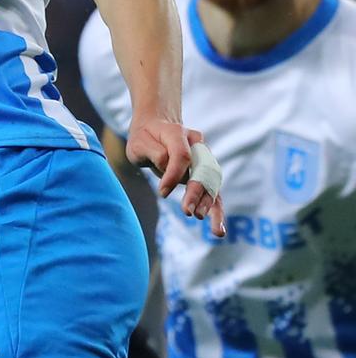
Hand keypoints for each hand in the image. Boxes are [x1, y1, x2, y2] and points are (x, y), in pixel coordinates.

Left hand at [126, 118, 225, 237]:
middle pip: (202, 170)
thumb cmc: (145, 137)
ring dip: (210, 205)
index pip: (181, 155)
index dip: (173, 175)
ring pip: (212, 183)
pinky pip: (213, 192)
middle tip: (189, 212)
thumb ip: (153, 153)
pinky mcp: (205, 173)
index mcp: (177, 133)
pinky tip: (219, 230)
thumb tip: (167, 168)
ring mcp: (204, 158)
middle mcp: (196, 144)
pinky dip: (216, 211)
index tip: (163, 193)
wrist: (156, 127)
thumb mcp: (139, 143)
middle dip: (197, 193)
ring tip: (213, 228)